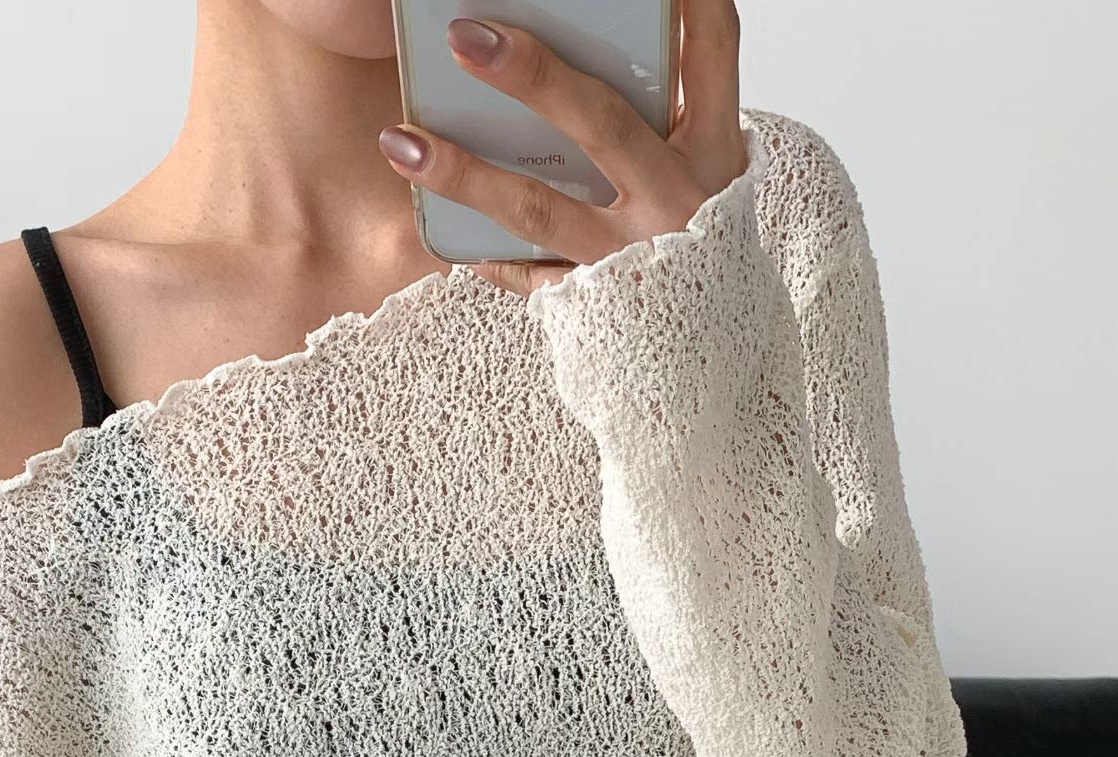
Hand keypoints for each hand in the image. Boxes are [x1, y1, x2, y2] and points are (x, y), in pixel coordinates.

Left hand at [377, 2, 745, 296]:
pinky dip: (484, 255)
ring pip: (540, 208)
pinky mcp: (597, 306)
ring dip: (465, 173)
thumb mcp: (707, 169)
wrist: (715, 358)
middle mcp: (676, 200)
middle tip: (464, 37)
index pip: (711, 47)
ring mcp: (631, 257)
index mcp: (713, 150)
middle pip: (603, 122)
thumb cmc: (701, 242)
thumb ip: (664, 110)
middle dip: (533, 76)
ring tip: (402, 142)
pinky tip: (438, 229)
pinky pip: (529, 277)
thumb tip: (594, 45)